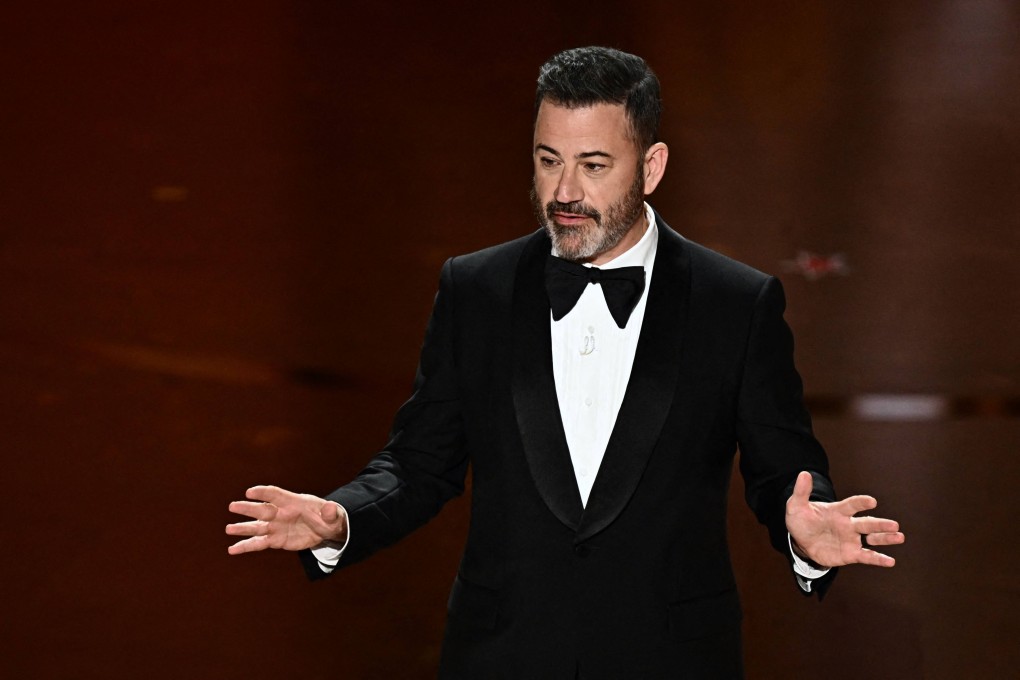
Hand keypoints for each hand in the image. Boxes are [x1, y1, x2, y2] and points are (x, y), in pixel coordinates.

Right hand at [225, 485, 347, 554]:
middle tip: (232, 506)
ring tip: (229, 529)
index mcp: (293, 501)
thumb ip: (330, 512)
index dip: (263, 493)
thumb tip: (331, 508)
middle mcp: (280, 513)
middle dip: (248, 508)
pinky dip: (245, 546)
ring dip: (242, 528)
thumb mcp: (333, 515)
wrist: (324, 528)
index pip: (275, 495)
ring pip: (256, 527)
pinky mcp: (275, 540)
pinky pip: (258, 543)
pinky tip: (232, 550)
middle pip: (262, 510)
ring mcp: (276, 527)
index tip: (250, 492)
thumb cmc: (327, 517)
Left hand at [786, 471, 903, 567]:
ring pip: (872, 538)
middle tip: (894, 525)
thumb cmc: (801, 520)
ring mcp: (851, 539)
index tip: (871, 501)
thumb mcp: (796, 505)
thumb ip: (802, 491)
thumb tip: (804, 473)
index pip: (851, 505)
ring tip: (899, 537)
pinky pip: (866, 556)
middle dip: (880, 524)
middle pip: (866, 523)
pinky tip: (890, 561)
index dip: (861, 502)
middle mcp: (848, 524)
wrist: (801, 541)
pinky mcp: (851, 554)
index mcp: (838, 510)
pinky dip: (878, 559)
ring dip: (885, 538)